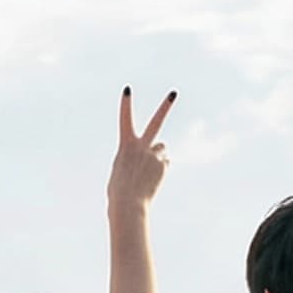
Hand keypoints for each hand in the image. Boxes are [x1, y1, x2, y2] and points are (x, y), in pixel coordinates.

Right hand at [108, 87, 175, 210]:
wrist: (128, 202)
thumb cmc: (119, 188)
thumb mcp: (122, 167)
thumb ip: (136, 155)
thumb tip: (159, 154)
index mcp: (125, 145)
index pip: (125, 119)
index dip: (126, 104)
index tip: (127, 89)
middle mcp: (142, 145)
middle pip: (156, 121)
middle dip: (165, 106)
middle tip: (174, 93)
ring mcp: (154, 154)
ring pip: (161, 149)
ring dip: (157, 155)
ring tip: (146, 171)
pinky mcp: (163, 165)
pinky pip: (164, 163)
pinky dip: (159, 169)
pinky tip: (151, 180)